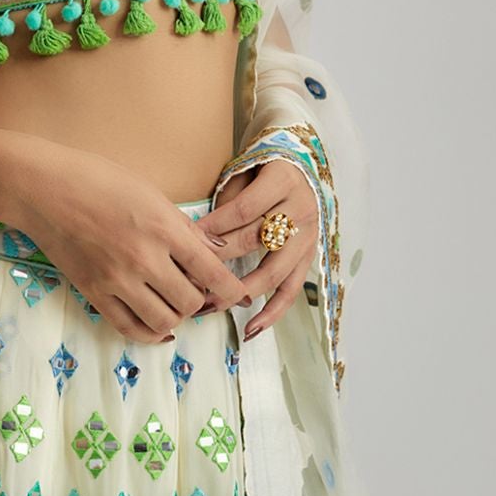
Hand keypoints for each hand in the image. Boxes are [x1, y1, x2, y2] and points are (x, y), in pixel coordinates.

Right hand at [5, 143, 254, 346]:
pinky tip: (157, 327)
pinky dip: (150, 333)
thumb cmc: (97, 179)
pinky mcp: (94, 293)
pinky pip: (130, 328)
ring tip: (173, 302)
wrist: (43, 189)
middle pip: (191, 302)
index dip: (233, 290)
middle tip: (198, 290)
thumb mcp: (151, 193)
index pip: (212, 273)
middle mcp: (144, 259)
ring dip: (175, 315)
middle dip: (201, 300)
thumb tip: (215, 254)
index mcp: (163, 229)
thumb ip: (184, 228)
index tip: (241, 296)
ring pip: (164, 321)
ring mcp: (117, 280)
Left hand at [195, 159, 318, 341]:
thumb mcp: (244, 172)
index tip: (187, 243)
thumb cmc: (262, 171)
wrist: (302, 167)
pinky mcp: (309, 257)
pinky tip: (252, 328)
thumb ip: (227, 201)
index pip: (243, 210)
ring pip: (274, 271)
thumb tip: (197, 235)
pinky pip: (292, 289)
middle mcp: (301, 209)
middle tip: (189, 279)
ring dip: (241, 292)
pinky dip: (273, 312)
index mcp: (282, 181)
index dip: (214, 228)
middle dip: (220, 262)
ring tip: (212, 305)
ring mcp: (308, 236)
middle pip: (256, 241)